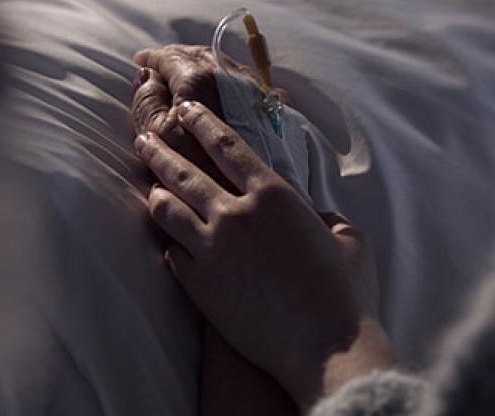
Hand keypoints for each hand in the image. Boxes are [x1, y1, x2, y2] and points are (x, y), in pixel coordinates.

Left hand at [133, 101, 394, 408]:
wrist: (323, 345)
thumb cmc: (343, 292)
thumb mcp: (349, 239)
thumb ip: (327, 218)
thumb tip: (317, 217)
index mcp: (274, 195)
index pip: (227, 147)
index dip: (202, 124)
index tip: (185, 111)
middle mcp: (236, 214)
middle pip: (184, 172)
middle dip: (160, 150)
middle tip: (145, 138)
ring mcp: (211, 249)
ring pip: (166, 210)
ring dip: (156, 194)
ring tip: (151, 188)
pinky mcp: (198, 284)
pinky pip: (172, 255)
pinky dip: (170, 245)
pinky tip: (169, 243)